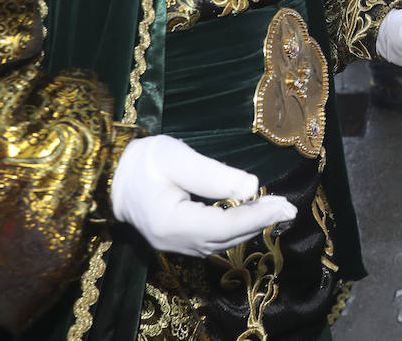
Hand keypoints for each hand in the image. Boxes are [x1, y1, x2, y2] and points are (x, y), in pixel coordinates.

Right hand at [111, 135, 296, 256]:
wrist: (112, 176)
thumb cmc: (142, 161)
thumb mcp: (175, 157)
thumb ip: (213, 174)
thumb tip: (251, 186)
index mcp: (170, 223)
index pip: (223, 226)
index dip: (256, 217)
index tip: (284, 205)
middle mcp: (173, 242)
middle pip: (226, 238)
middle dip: (260, 222)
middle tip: (289, 207)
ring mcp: (175, 245)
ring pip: (222, 242)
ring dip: (251, 226)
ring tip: (277, 208)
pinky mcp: (178, 240)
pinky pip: (213, 239)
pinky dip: (236, 228)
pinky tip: (252, 214)